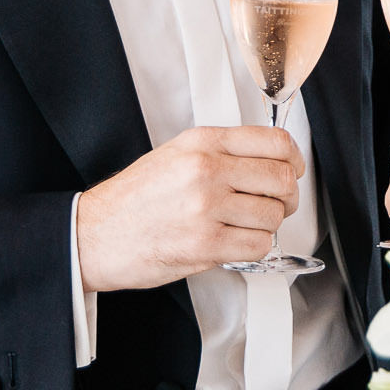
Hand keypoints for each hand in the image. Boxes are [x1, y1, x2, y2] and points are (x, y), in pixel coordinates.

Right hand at [76, 126, 304, 290]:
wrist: (95, 234)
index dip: (293, 160)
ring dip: (267, 225)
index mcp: (203, 143)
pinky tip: (235, 242)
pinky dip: (254, 247)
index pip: (275, 142)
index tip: (292, 170)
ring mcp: (207, 208)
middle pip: (281, 179)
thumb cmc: (134, 198)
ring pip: (273, 216)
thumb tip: (269, 160)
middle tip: (275, 204)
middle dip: (286, 197)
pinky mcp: (206, 244)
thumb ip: (222, 151)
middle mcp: (207, 170)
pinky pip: (258, 245)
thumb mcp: (176, 154)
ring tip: (245, 225)